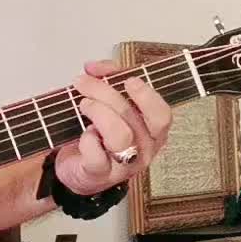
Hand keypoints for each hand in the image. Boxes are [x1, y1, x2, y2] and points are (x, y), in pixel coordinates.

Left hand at [54, 59, 171, 198]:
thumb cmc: (99, 133)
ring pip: (119, 135)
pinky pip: (96, 155)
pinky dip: (87, 140)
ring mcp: (124, 165)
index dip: (146, 96)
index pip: (161, 114)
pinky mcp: (101, 174)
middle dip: (105, 93)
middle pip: (133, 117)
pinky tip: (84, 134)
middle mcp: (144, 148)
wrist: (79, 169)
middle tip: (84, 83)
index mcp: (153, 130)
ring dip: (98, 113)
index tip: (128, 80)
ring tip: (84, 105)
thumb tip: (95, 67)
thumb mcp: (108, 102)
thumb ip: (108, 79)